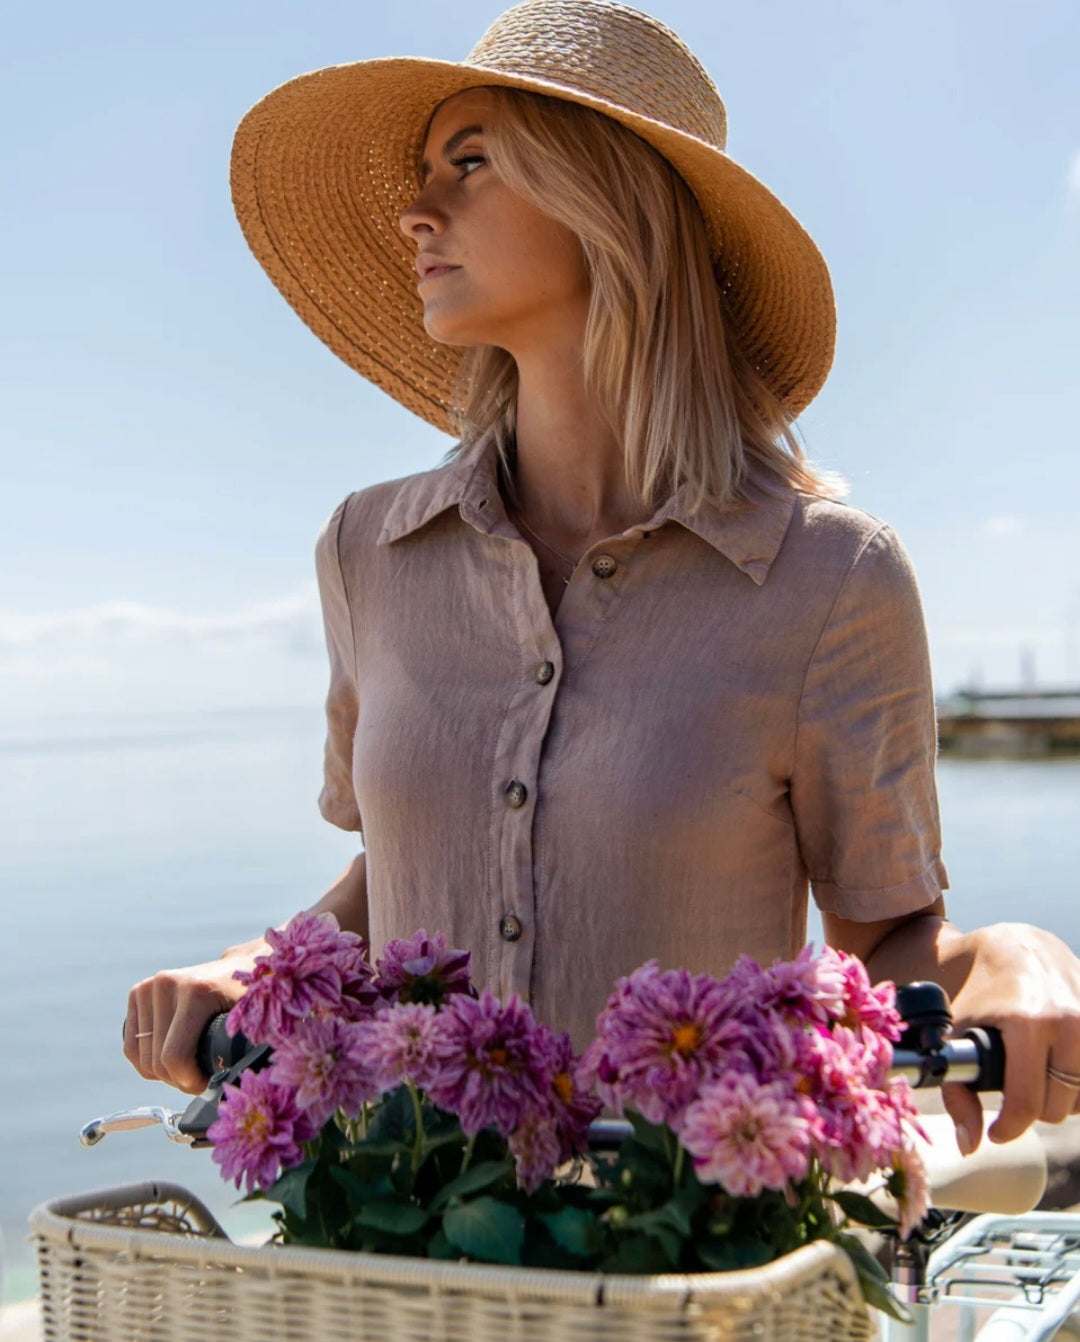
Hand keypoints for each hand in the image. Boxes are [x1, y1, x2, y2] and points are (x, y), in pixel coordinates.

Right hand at [124, 947, 259, 1093]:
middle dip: (178, 1080)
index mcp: (196, 991)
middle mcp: (168, 983)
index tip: (209, 1083)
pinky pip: (131, 1044)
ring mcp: (150, 986)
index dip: (190, 1082)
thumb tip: (233, 1087)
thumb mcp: (255, 1021)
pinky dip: (146, 1061)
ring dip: (162, 1073)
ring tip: (188, 1070)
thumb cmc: (254, 998)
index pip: (174, 1057)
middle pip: (156, 1061)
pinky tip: (169, 1061)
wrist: (244, 965)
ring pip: (141, 1056)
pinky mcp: (139, 992)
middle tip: (200, 1079)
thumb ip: (247, 1049)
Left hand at [941, 923, 1079, 1152]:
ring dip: (1062, 1098)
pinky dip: (1079, 1083)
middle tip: (1015, 1090)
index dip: (1008, 1127)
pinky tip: (1060, 1069)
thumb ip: (958, 1090)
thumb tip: (970, 1146)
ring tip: (1038, 1077)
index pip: (1027, 1103)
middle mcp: (1069, 1020)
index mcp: (1028, 1022)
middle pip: (1059, 1107)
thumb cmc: (980, 991)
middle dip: (1033, 1108)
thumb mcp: (957, 1031)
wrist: (1016, 946)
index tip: (997, 1130)